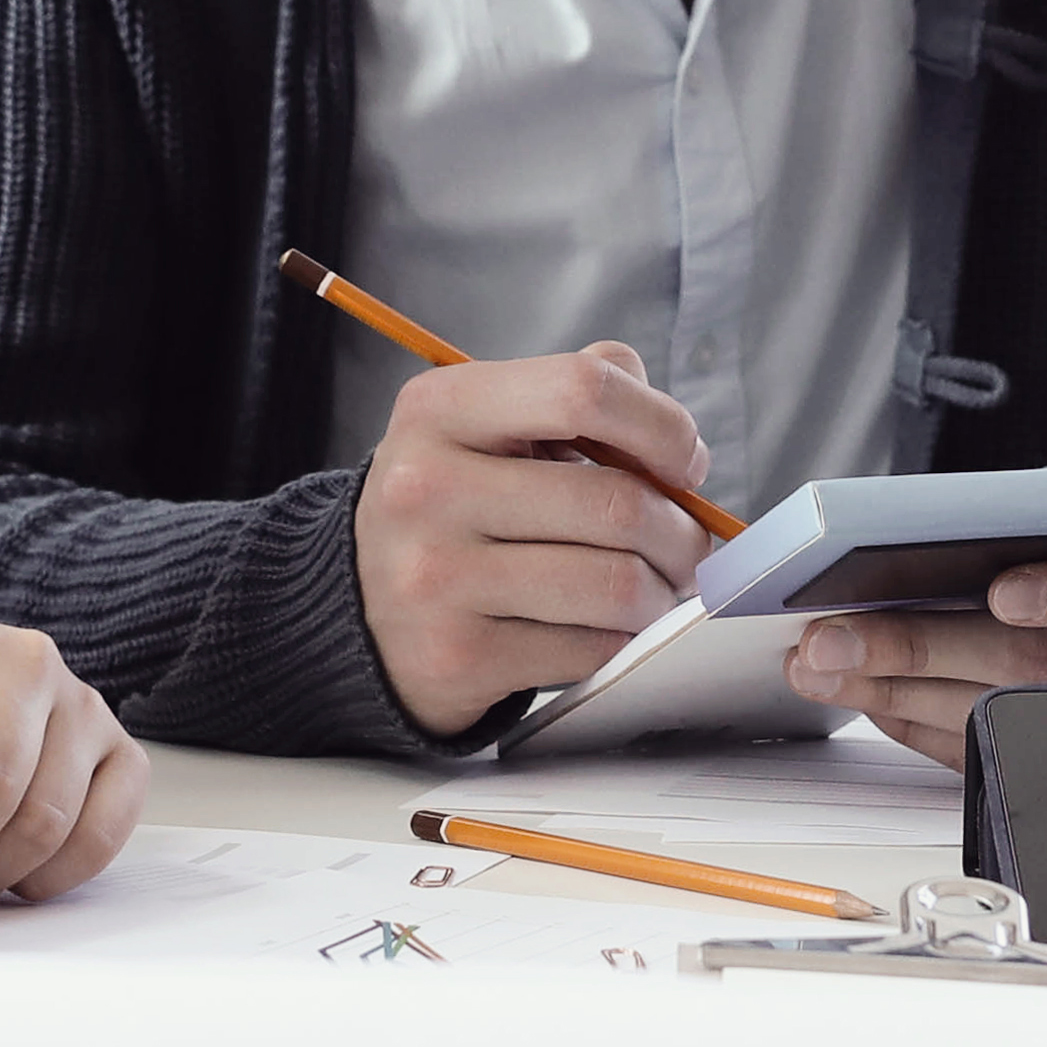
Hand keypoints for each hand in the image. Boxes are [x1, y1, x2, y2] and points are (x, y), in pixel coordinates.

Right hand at [353, 345, 718, 738]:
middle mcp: (425, 486)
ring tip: (656, 588)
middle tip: (687, 545)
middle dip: (681, 531)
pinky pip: (591, 648)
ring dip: (662, 592)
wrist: (359, 607)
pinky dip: (621, 641)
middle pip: (615, 501)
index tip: (686, 462)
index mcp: (440, 408)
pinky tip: (605, 627)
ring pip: (617, 584)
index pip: (582, 390)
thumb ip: (577, 397)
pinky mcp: (456, 656)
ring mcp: (435, 576)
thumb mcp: (485, 425)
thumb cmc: (454, 504)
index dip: (660, 425)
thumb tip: (679, 446)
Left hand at [781, 506, 1046, 770]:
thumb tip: (924, 535)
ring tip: (821, 665)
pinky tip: (865, 693)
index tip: (1004, 594)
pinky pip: (992, 746)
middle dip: (925, 650)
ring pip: (1003, 712)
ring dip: (897, 690)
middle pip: (1043, 663)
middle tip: (832, 638)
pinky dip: (919, 721)